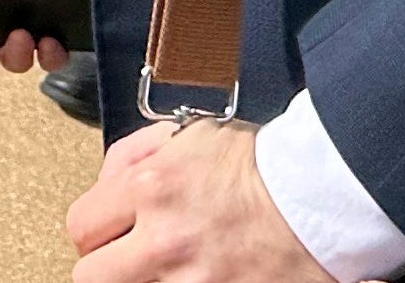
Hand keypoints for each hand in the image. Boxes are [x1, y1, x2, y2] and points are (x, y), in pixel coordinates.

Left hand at [67, 120, 333, 282]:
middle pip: (91, 276)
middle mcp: (164, 243)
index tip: (111, 232)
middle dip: (108, 265)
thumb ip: (134, 156)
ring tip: (174, 266)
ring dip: (148, 278)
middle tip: (132, 258)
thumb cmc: (261, 164)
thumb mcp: (190, 136)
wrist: (323, 196)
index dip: (95, 230)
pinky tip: (202, 275)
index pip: (81, 226)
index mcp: (150, 190)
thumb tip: (105, 185)